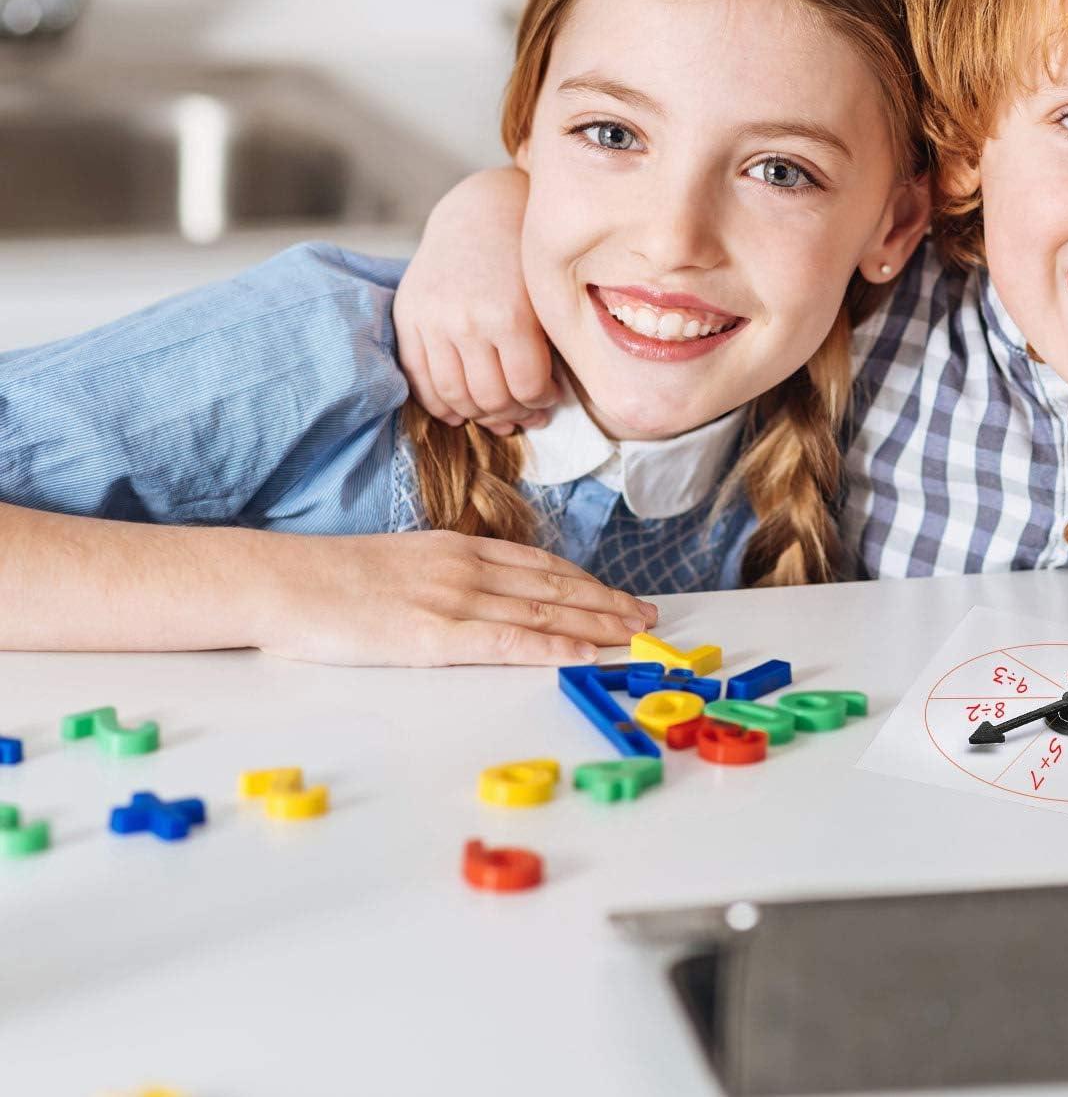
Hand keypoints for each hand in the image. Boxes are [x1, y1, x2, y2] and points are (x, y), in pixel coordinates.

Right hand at [252, 530, 657, 665]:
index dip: (585, 582)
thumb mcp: (398, 564)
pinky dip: (556, 648)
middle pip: (554, 587)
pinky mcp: (436, 634)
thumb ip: (440, 577)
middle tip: (647, 616)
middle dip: (606, 602)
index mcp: (456, 550)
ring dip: (597, 625)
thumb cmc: (327, 581)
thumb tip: (470, 597)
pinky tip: (587, 655)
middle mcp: (467, 568)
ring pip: (544, 613)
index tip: (616, 595)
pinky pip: (510, 642)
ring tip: (635, 635)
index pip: (539, 566)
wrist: (282, 581)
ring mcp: (454, 599)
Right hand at [394, 168, 557, 432]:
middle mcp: (467, 321)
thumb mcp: (544, 299)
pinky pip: (417, 378)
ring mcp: (432, 321)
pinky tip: (459, 411)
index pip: (527, 388)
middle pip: (490, 398)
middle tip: (527, 413)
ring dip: (477, 414)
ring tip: (497, 414)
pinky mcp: (407, 316)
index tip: (549, 399)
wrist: (480, 214)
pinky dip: (438, 404)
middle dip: (514, 413)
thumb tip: (540, 405)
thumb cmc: (524, 257)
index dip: (542, 402)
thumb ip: (545, 349)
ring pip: (453, 395)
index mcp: (509, 316)